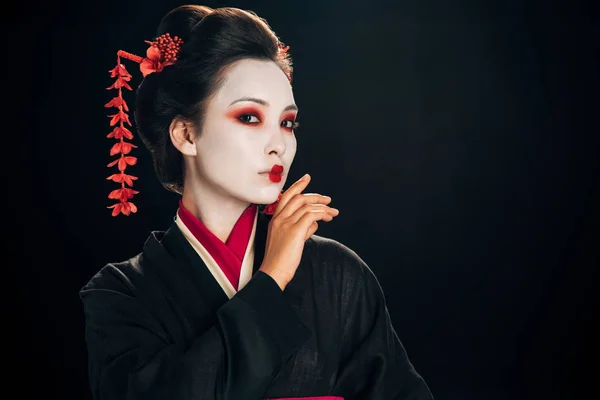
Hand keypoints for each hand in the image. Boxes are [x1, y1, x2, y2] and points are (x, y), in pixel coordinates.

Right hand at [259, 174, 338, 289]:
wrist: (274, 272)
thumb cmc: (280, 260)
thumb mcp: (289, 240)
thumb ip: (301, 228)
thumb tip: (314, 223)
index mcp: (275, 219)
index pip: (287, 196)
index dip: (298, 185)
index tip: (307, 178)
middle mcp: (280, 218)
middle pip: (299, 197)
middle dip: (316, 196)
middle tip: (328, 200)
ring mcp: (286, 223)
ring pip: (307, 206)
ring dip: (323, 208)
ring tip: (332, 213)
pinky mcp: (295, 230)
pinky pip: (312, 215)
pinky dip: (321, 215)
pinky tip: (326, 219)